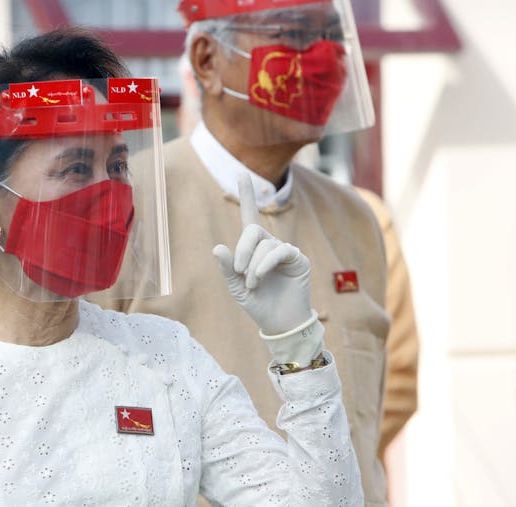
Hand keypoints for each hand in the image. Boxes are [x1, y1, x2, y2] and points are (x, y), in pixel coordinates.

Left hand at [213, 174, 322, 364]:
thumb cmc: (257, 304)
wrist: (278, 323)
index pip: (249, 217)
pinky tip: (260, 278)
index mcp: (252, 249)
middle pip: (253, 229)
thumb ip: (227, 268)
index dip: (247, 196)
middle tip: (239, 272)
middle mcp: (269, 245)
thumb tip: (218, 247)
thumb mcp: (235, 287)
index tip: (241, 174)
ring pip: (264, 244)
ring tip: (252, 284)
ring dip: (253, 265)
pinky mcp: (298, 259)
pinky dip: (265, 264)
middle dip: (242, 249)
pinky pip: (279, 251)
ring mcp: (284, 251)